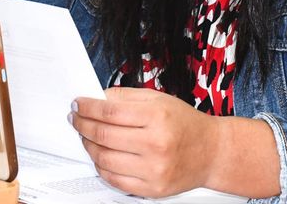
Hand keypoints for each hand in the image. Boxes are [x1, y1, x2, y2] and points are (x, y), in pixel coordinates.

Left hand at [69, 87, 219, 197]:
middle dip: (82, 125)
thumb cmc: (186, 124)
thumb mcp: (160, 99)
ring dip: (88, 146)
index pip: (110, 112)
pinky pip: (115, 179)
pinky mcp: (152, 189)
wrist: (212, 152)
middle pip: (104, 135)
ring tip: (86, 137)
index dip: (88, 107)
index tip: (78, 104)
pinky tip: (100, 155)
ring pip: (104, 159)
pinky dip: (101, 167)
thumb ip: (127, 97)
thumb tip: (97, 98)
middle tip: (75, 119)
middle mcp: (156, 144)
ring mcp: (153, 169)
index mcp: (157, 116)